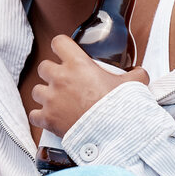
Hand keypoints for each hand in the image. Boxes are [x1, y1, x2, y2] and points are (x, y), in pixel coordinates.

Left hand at [30, 35, 149, 137]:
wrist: (112, 132)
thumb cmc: (120, 107)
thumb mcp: (134, 84)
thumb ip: (136, 75)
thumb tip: (140, 73)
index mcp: (78, 64)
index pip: (58, 42)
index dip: (61, 47)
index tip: (65, 53)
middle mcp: (60, 78)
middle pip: (43, 67)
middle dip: (51, 73)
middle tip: (63, 81)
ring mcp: (51, 99)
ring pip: (36, 90)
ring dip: (45, 95)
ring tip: (57, 101)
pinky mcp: (47, 119)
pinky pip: (34, 115)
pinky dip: (40, 117)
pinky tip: (50, 119)